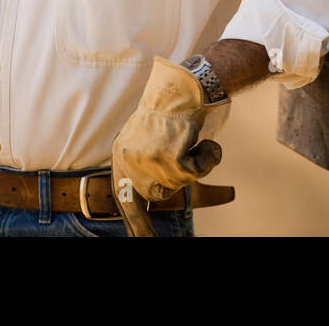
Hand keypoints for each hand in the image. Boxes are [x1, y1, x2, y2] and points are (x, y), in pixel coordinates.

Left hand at [111, 56, 230, 234]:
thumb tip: (148, 197)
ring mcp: (149, 160)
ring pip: (180, 182)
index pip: (126, 201)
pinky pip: (196, 173)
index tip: (145, 241)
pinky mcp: (170, 157)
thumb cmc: (171, 110)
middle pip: (161, 192)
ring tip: (191, 138)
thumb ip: (142, 164)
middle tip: (184, 150)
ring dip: (195, 162)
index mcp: (121, 156)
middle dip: (178, 175)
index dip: (138, 226)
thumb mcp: (144, 138)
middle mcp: (130, 160)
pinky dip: (207, 158)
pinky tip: (203, 140)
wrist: (184, 86)